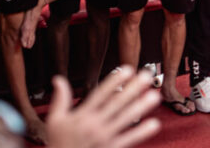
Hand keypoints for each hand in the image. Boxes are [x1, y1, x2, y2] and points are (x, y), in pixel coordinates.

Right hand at [46, 67, 160, 147]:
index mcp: (82, 115)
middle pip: (117, 103)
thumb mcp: (55, 121)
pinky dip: (141, 132)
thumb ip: (60, 99)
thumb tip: (58, 79)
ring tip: (154, 96)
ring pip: (125, 119)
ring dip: (141, 107)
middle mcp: (94, 125)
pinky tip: (153, 124)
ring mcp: (104, 137)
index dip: (115, 81)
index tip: (127, 69)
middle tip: (146, 76)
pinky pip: (128, 139)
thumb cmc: (58, 144)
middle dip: (133, 89)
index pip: (100, 93)